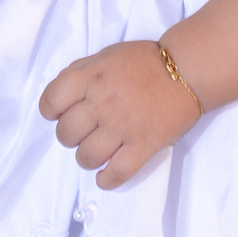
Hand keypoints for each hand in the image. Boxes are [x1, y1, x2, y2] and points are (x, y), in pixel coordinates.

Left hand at [39, 40, 200, 190]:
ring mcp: (123, 126)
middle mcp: (102, 102)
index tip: (60, 113)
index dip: (51, 111)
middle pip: (66, 133)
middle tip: (84, 132)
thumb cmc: (144, 62)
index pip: (51, 101)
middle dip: (70, 135)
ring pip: (86, 157)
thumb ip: (80, 72)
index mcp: (90, 77)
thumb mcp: (106, 56)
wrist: (186, 70)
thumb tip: (60, 97)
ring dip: (87, 157)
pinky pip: (116, 173)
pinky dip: (106, 180)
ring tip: (97, 151)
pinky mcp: (143, 145)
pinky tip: (105, 176)